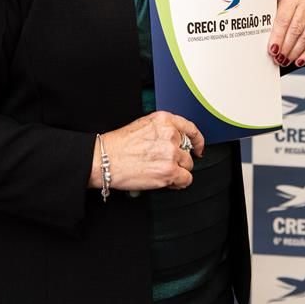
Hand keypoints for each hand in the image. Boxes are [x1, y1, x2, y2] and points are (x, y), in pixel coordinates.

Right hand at [89, 111, 204, 191]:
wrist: (105, 159)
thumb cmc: (119, 145)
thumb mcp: (143, 125)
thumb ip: (162, 130)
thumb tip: (176, 142)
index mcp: (163, 120)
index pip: (190, 128)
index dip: (197, 140)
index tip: (198, 147)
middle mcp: (170, 134)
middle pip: (187, 150)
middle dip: (180, 159)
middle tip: (166, 164)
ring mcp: (171, 153)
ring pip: (188, 166)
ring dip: (178, 171)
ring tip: (161, 172)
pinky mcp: (169, 171)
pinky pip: (186, 180)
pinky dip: (178, 183)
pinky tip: (166, 181)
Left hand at [268, 0, 304, 67]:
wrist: (294, 3)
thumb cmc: (281, 8)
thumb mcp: (273, 10)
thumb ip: (271, 23)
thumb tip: (266, 41)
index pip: (283, 20)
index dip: (278, 37)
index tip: (273, 49)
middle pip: (296, 30)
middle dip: (286, 47)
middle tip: (279, 58)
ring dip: (295, 52)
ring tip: (286, 60)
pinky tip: (299, 60)